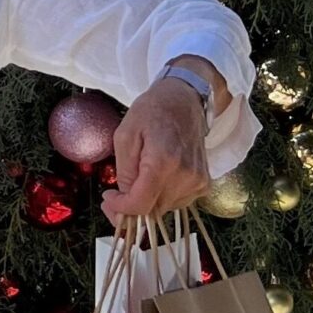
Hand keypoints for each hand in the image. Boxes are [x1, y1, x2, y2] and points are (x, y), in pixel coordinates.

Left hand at [103, 77, 211, 221]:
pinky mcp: (204, 184)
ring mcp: (198, 182)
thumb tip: (124, 199)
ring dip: (147, 202)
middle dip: (130, 208)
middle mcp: (186, 176)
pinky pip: (177, 202)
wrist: (183, 101)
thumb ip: (124, 172)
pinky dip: (162, 197)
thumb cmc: (151, 113)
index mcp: (164, 162)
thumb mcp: (124, 136)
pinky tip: (155, 179)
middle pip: (152, 211)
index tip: (108, 198)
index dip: (120, 209)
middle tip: (115, 195)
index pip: (141, 204)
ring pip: (164, 209)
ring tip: (137, 180)